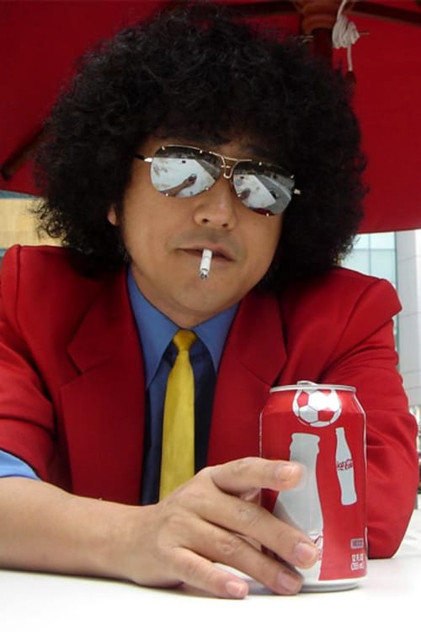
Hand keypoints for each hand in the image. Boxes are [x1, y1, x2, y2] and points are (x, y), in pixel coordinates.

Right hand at [115, 457, 318, 597]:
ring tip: (289, 582)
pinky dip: (219, 580)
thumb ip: (247, 507)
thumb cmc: (187, 518)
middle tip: (308, 553)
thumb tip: (297, 528)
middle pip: (244, 516)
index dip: (270, 471)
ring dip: (262, 567)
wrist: (132, 535)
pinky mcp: (166, 554)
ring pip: (227, 546)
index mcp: (214, 480)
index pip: (244, 470)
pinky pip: (196, 568)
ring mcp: (180, 525)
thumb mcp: (214, 500)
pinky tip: (240, 590)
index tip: (297, 475)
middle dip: (280, 536)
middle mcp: (197, 497)